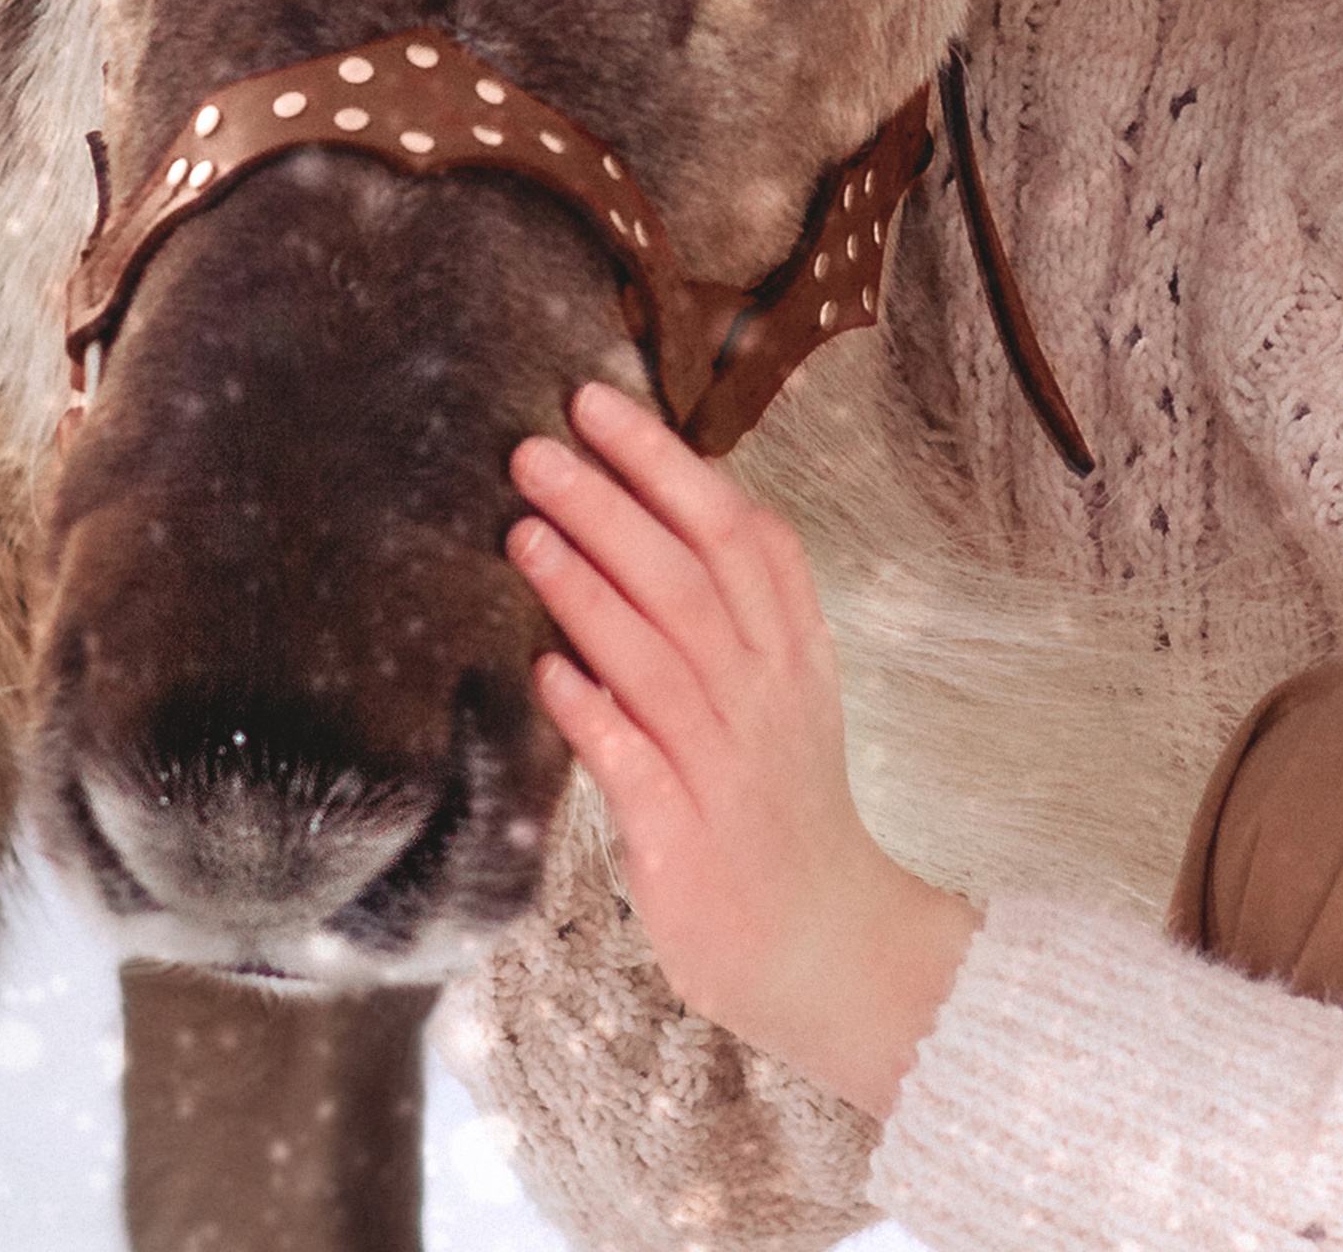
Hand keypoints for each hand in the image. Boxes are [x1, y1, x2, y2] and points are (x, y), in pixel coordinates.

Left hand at [507, 383, 977, 1120]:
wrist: (820, 937)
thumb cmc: (779, 799)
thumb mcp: (785, 684)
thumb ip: (733, 606)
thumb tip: (645, 516)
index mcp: (791, 644)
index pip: (736, 528)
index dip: (667, 462)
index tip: (599, 405)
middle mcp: (765, 690)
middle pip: (687, 576)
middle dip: (609, 503)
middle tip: (533, 448)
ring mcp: (726, 761)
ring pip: (657, 656)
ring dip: (586, 589)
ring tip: (522, 530)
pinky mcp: (685, 834)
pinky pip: (634, 762)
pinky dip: (590, 713)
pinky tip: (543, 672)